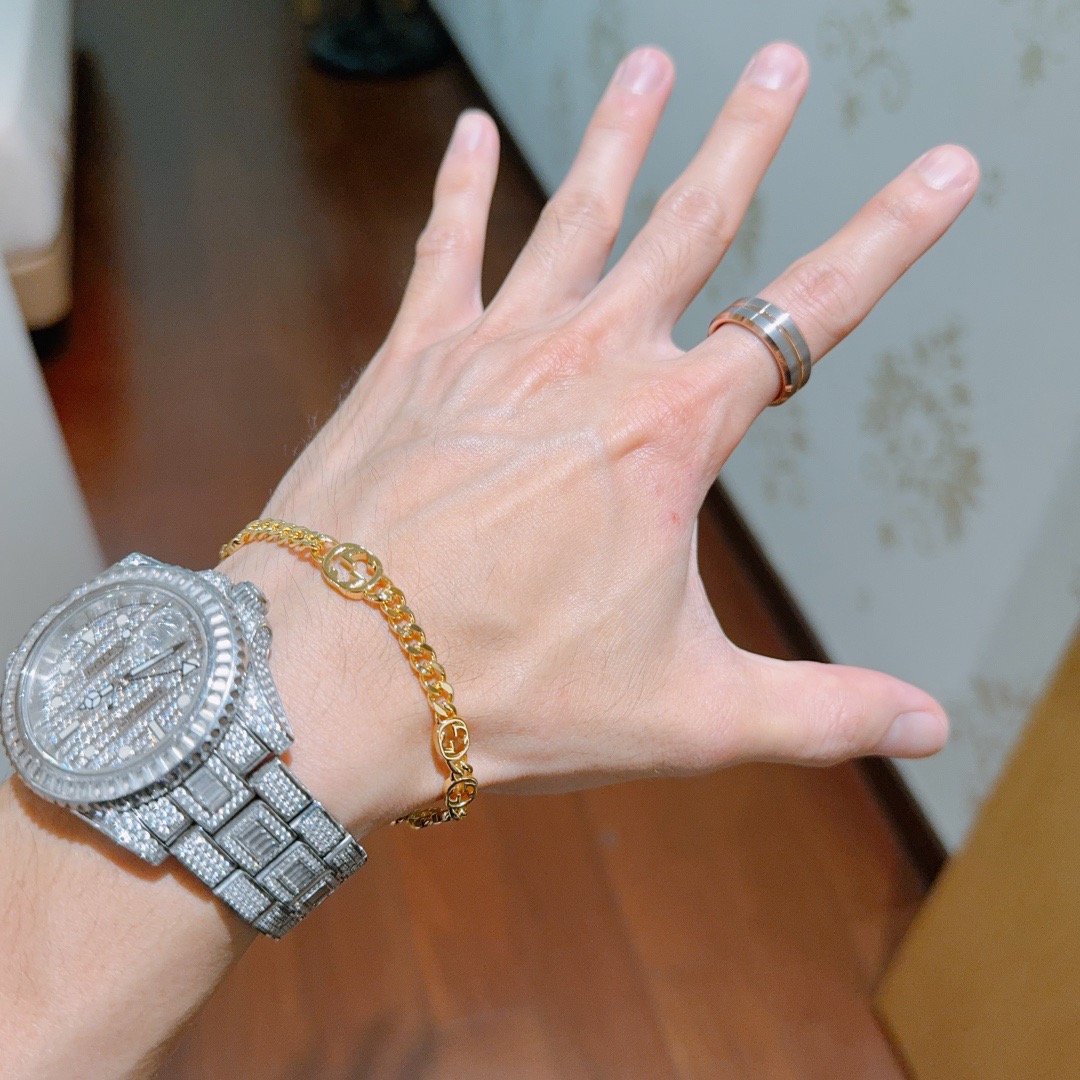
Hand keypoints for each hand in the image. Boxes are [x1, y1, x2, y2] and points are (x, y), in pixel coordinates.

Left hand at [221, 42, 976, 835]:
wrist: (337, 680)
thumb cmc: (504, 694)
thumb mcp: (685, 716)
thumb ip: (817, 711)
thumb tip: (926, 729)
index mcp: (667, 435)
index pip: (808, 316)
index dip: (889, 239)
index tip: (941, 173)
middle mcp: (587, 365)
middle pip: (689, 225)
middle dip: (744, 141)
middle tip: (778, 64)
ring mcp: (493, 351)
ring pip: (573, 213)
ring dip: (618, 137)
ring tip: (648, 64)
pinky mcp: (409, 363)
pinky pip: (443, 251)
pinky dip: (456, 187)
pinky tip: (465, 134)